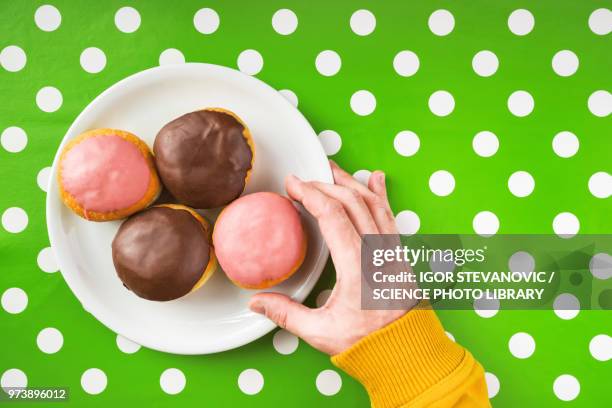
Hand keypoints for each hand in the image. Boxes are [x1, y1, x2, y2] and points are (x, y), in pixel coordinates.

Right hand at [249, 161, 409, 354]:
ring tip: (332, 169)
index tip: (293, 184)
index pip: (333, 217)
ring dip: (351, 183)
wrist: (408, 352)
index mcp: (357, 268)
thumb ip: (287, 315)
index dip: (311, 195)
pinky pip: (389, 215)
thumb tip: (256, 302)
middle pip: (352, 203)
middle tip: (304, 179)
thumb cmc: (368, 344)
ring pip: (373, 204)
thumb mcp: (321, 332)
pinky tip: (375, 179)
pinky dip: (380, 194)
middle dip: (325, 185)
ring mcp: (392, 251)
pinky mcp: (399, 253)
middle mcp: (378, 253)